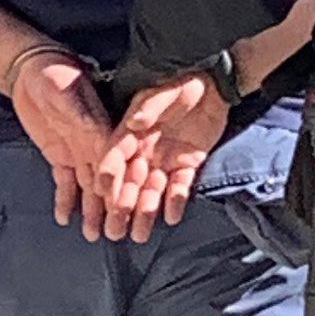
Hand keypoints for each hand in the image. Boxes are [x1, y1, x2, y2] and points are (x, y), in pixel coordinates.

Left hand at [10, 52, 118, 238]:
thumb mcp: (69, 91)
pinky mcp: (59, 156)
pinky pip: (64, 182)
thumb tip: (100, 136)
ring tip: (93, 235)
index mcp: (103, 127)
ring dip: (91, 211)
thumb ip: (84, 115)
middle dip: (112, 207)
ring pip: (87, 187)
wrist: (29, 69)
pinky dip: (65, 200)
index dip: (122, 184)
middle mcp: (94, 143)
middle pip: (107, 181)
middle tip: (116, 234)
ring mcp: (78, 152)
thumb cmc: (53, 74)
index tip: (125, 207)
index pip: (117, 161)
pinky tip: (65, 219)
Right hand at [97, 73, 230, 243]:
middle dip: (121, 205)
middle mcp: (146, 148)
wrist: (214, 83)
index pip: (115, 154)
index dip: (108, 171)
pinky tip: (171, 216)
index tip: (100, 189)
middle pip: (130, 180)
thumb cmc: (184, 81)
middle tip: (113, 229)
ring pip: (152, 189)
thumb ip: (150, 107)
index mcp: (134, 130)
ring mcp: (166, 158)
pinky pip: (180, 186)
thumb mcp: (166, 90)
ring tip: (138, 234)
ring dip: (145, 211)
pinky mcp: (187, 163)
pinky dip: (176, 200)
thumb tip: (133, 122)